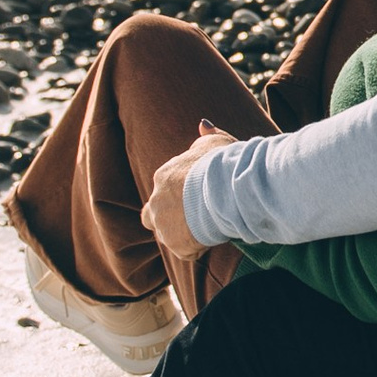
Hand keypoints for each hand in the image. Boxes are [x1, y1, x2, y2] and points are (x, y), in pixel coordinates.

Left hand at [145, 122, 239, 258]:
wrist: (226, 190)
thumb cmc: (221, 164)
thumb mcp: (215, 143)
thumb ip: (207, 135)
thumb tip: (203, 124)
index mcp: (163, 177)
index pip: (161, 189)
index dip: (177, 195)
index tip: (195, 197)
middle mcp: (156, 201)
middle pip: (151, 216)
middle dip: (166, 218)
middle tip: (190, 220)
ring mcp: (164, 226)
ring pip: (167, 235)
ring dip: (181, 235)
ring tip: (205, 231)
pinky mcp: (177, 245)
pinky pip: (186, 252)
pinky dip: (197, 248)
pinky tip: (212, 239)